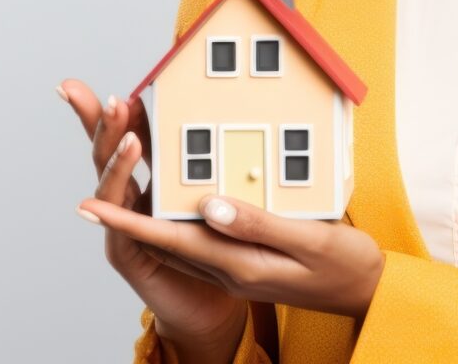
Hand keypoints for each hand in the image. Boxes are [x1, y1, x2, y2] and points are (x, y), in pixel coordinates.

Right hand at [59, 78, 247, 356]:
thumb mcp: (217, 191)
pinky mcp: (127, 253)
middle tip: (112, 100)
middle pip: (107, 152)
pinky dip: (108, 214)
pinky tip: (94, 204)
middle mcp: (130, 196)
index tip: (77, 84)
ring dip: (116, 161)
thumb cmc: (213, 244)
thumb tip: (236, 112)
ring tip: (126, 138)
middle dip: (102, 124)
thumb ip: (216, 160)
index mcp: (149, 175)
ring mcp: (123, 224)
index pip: (125, 134)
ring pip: (109, 186)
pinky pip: (117, 229)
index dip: (108, 110)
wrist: (209, 301)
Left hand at [77, 189, 386, 320]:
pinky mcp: (245, 256)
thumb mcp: (309, 242)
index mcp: (239, 263)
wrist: (369, 293)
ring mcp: (236, 263)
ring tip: (126, 165)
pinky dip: (180, 207)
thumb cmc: (346, 267)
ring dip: (148, 203)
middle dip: (126, 202)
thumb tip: (209, 205)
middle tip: (97, 168)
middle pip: (164, 232)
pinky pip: (202, 231)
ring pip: (179, 231)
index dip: (126, 222)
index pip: (170, 239)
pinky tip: (177, 187)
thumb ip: (258, 223)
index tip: (88, 205)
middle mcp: (229, 266)